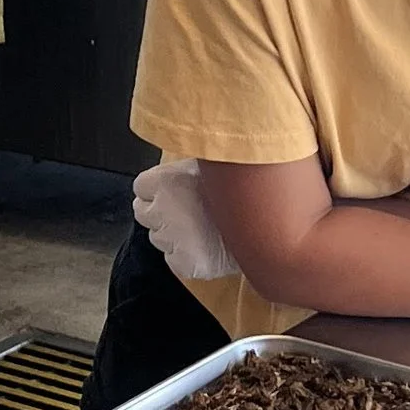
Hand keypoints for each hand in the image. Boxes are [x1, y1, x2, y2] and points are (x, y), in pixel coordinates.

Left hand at [133, 157, 236, 283]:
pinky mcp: (184, 263)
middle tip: (190, 211)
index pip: (141, 187)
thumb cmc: (242, 190)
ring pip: (159, 238)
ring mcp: (171, 239)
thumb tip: (182, 146)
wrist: (268, 226)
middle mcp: (162, 210)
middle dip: (161, 213)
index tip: (175, 192)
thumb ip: (189, 162)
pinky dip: (186, 257)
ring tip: (205, 227)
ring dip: (175, 235)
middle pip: (145, 213)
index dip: (158, 191)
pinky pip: (175, 260)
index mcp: (165, 181)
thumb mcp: (213, 164)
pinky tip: (207, 246)